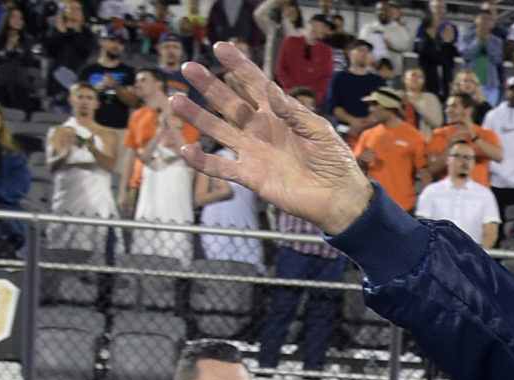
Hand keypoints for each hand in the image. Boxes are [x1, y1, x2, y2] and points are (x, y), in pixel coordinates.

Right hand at [172, 39, 372, 232]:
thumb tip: (271, 92)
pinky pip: (222, 168)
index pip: (253, 83)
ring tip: (176, 100)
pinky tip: (186, 150)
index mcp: (278, 112)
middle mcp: (260, 129)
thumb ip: (294, 112)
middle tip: (189, 67)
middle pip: (229, 102)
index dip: (238, 65)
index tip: (220, 47)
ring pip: (218, 130)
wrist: (337, 197)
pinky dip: (204, 162)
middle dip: (209, 85)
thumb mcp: (319, 130)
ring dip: (197, 116)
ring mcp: (253, 152)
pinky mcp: (250, 176)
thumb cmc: (334, 160)